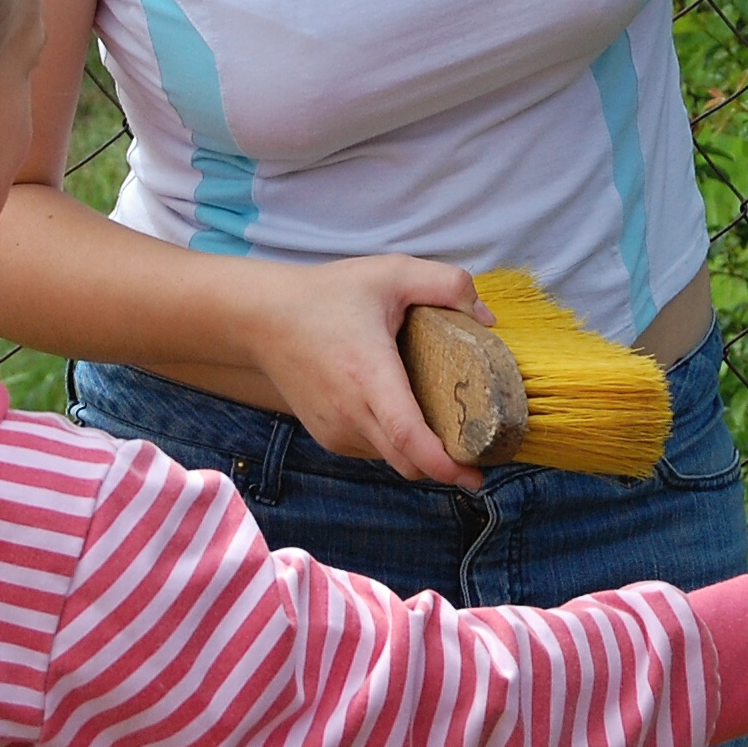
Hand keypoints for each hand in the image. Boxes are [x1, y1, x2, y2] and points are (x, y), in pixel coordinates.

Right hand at [236, 255, 488, 489]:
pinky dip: (395, 443)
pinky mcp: (327, 435)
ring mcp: (335, 429)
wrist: (262, 318)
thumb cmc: (326, 295)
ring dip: (419, 452)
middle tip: (479, 451)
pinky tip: (404, 413)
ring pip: (392, 459)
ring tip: (443, 423)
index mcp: (368, 375)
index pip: (408, 436)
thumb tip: (486, 319)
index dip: (443, 463)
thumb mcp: (391, 272)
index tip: (474, 474)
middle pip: (408, 461)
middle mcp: (350, 412)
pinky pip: (373, 450)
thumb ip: (446, 284)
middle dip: (446, 466)